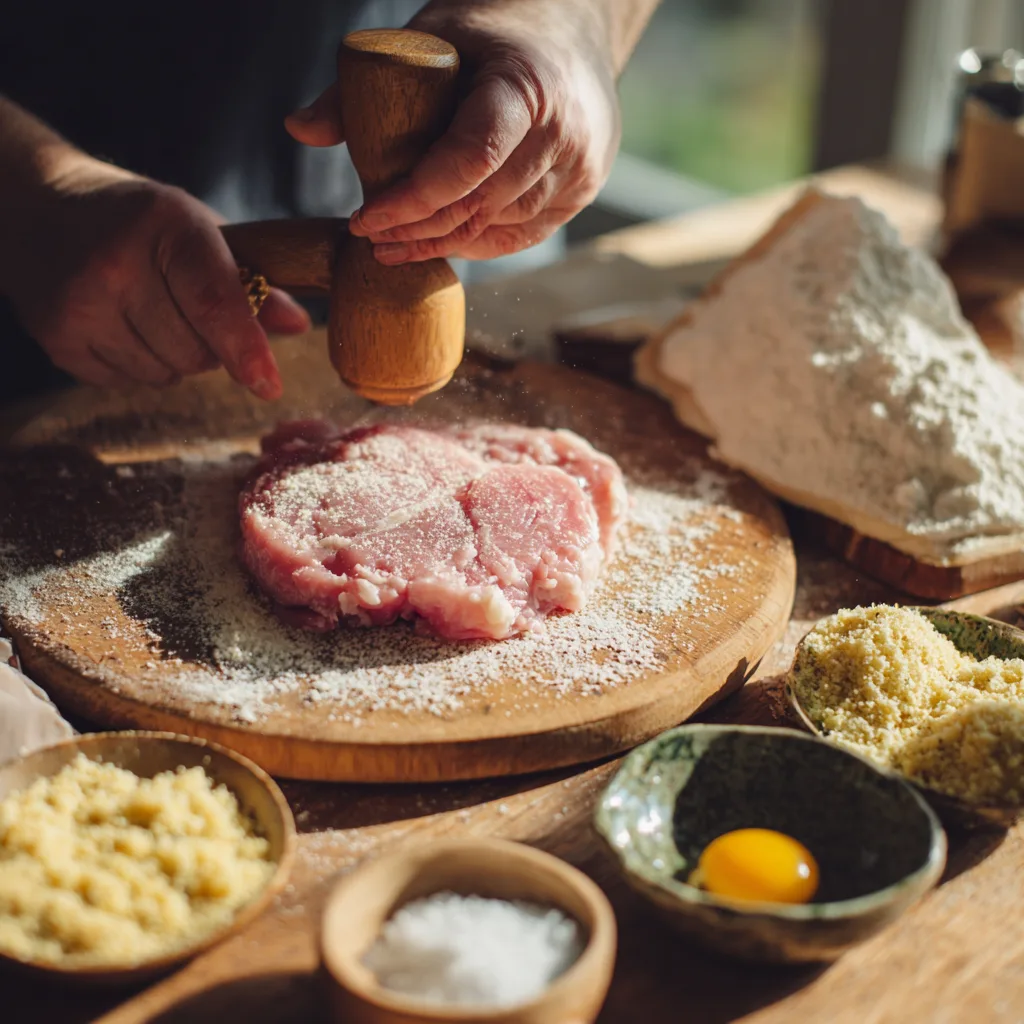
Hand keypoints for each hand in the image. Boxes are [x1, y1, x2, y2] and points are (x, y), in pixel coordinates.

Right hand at [4, 159, 308, 395]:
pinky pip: (126, 383)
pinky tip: (123, 324)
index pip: (214, 302)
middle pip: (195, 352)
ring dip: (175, 359)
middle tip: (195, 314)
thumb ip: (253, 277)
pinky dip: (138, 365)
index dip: (245, 348)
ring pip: (163, 374)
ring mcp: (80, 303)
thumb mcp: (199, 229)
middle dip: (212, 348)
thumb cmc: (139, 221)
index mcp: (166, 224)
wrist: (39, 208)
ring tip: (155, 314)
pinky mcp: (56, 337)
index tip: (269, 385)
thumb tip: (296, 324)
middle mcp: (116, 262)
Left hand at [285, 0, 620, 263]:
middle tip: (371, 238)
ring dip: (442, 243)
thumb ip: (362, 87)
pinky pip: (521, 236)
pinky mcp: (582, 192)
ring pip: (499, 228)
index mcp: (526, 84)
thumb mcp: (429, 37)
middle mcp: (564, 132)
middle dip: (417, 229)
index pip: (469, 159)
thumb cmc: (490, 32)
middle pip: (479, 204)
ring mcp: (580, 168)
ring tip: (395, 246)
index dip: (413, 199)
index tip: (365, 216)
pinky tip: (440, 245)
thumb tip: (298, 129)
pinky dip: (477, 244)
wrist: (571, 31)